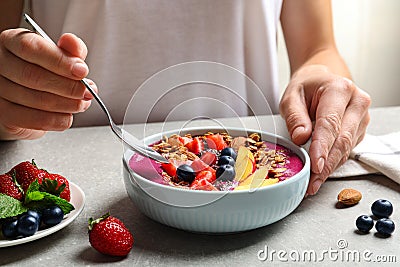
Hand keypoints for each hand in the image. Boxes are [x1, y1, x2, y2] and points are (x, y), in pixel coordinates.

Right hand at [0, 28, 95, 139]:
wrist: (27, 100)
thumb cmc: (44, 72)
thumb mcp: (60, 55)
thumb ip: (70, 49)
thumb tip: (73, 45)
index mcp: (11, 42)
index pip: (31, 48)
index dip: (60, 61)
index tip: (82, 71)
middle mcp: (0, 64)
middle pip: (33, 76)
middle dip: (68, 87)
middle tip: (86, 91)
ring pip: (37, 100)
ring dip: (67, 104)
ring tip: (82, 103)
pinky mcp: (5, 114)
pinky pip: (35, 120)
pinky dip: (58, 119)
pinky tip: (68, 115)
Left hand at [279, 65, 370, 194]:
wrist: (320, 81)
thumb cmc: (306, 88)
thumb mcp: (291, 97)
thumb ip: (295, 116)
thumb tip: (301, 137)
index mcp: (339, 89)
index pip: (330, 123)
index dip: (322, 146)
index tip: (315, 165)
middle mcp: (357, 102)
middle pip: (343, 139)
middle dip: (326, 164)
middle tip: (312, 181)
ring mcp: (361, 117)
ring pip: (346, 148)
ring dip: (330, 167)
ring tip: (313, 182)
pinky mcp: (360, 130)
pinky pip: (347, 150)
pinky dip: (333, 162)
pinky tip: (321, 172)